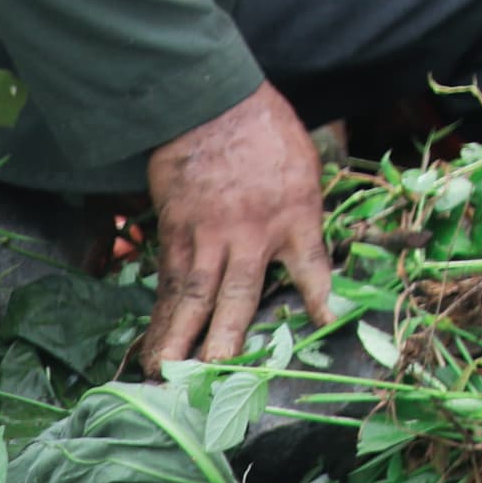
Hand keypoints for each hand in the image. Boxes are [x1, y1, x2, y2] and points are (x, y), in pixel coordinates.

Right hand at [141, 82, 333, 372]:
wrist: (210, 104)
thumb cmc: (266, 133)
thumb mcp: (304, 167)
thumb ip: (303, 212)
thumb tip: (305, 251)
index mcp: (295, 215)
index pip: (313, 265)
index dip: (321, 297)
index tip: (327, 323)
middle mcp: (250, 234)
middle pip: (237, 297)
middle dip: (224, 341)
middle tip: (210, 377)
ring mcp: (207, 236)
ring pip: (193, 296)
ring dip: (178, 337)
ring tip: (165, 373)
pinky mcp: (174, 232)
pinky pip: (169, 280)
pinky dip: (162, 311)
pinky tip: (154, 337)